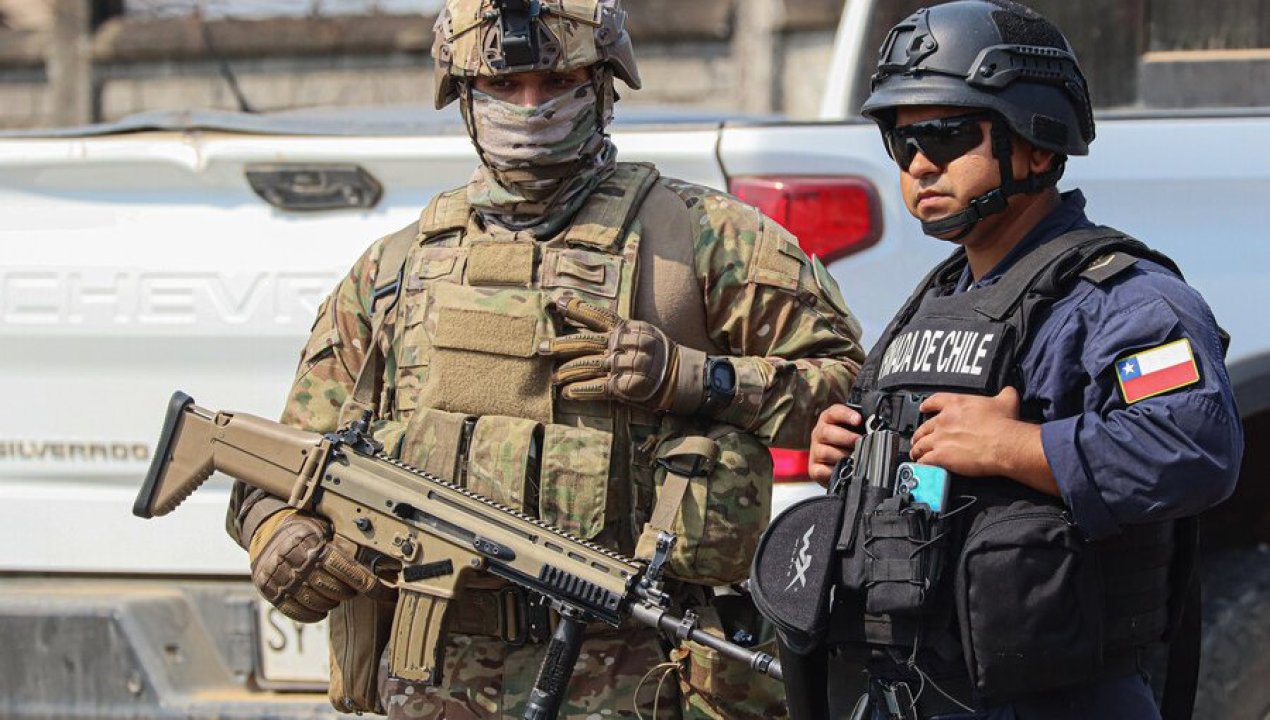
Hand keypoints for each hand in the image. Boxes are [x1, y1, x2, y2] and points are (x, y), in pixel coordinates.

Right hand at [249, 510, 379, 622]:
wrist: (267, 531)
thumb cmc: (306, 530)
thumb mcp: (325, 527)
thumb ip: (345, 542)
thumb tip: (382, 561)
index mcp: (309, 540)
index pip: (344, 567)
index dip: (367, 583)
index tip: (385, 593)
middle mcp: (292, 559)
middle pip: (331, 588)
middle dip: (348, 592)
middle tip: (353, 589)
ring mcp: (278, 576)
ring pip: (316, 603)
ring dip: (332, 603)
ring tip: (336, 595)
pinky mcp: (269, 590)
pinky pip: (296, 611)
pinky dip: (313, 614)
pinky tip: (321, 609)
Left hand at [542, 298, 707, 414]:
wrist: (683, 376)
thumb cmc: (660, 354)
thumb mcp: (642, 333)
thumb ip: (617, 331)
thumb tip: (587, 328)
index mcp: (626, 328)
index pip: (597, 316)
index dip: (576, 308)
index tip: (556, 302)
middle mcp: (622, 344)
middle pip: (585, 342)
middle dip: (559, 345)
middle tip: (540, 347)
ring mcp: (623, 366)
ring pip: (587, 365)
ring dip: (566, 372)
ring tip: (553, 378)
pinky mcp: (625, 387)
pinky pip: (598, 388)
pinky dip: (581, 391)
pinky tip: (568, 393)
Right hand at [808, 404, 862, 485]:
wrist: (837, 465)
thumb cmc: (849, 445)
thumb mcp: (855, 431)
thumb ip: (862, 426)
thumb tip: (877, 427)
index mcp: (828, 420)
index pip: (834, 412)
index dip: (846, 415)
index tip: (858, 420)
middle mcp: (819, 433)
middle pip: (826, 432)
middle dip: (845, 437)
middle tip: (858, 440)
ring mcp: (815, 451)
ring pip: (825, 452)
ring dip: (842, 456)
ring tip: (854, 458)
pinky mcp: (814, 469)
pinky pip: (822, 470)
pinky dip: (834, 471)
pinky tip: (844, 469)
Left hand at [910, 387, 1057, 494]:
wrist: (1004, 444)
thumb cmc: (1004, 424)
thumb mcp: (1007, 400)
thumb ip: (1004, 393)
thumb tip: (1008, 391)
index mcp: (957, 404)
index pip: (935, 401)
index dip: (927, 405)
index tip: (923, 408)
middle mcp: (944, 420)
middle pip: (924, 426)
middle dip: (920, 434)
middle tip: (918, 438)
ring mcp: (940, 438)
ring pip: (921, 444)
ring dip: (917, 450)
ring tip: (916, 454)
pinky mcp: (941, 455)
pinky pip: (925, 460)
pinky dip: (922, 463)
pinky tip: (923, 466)